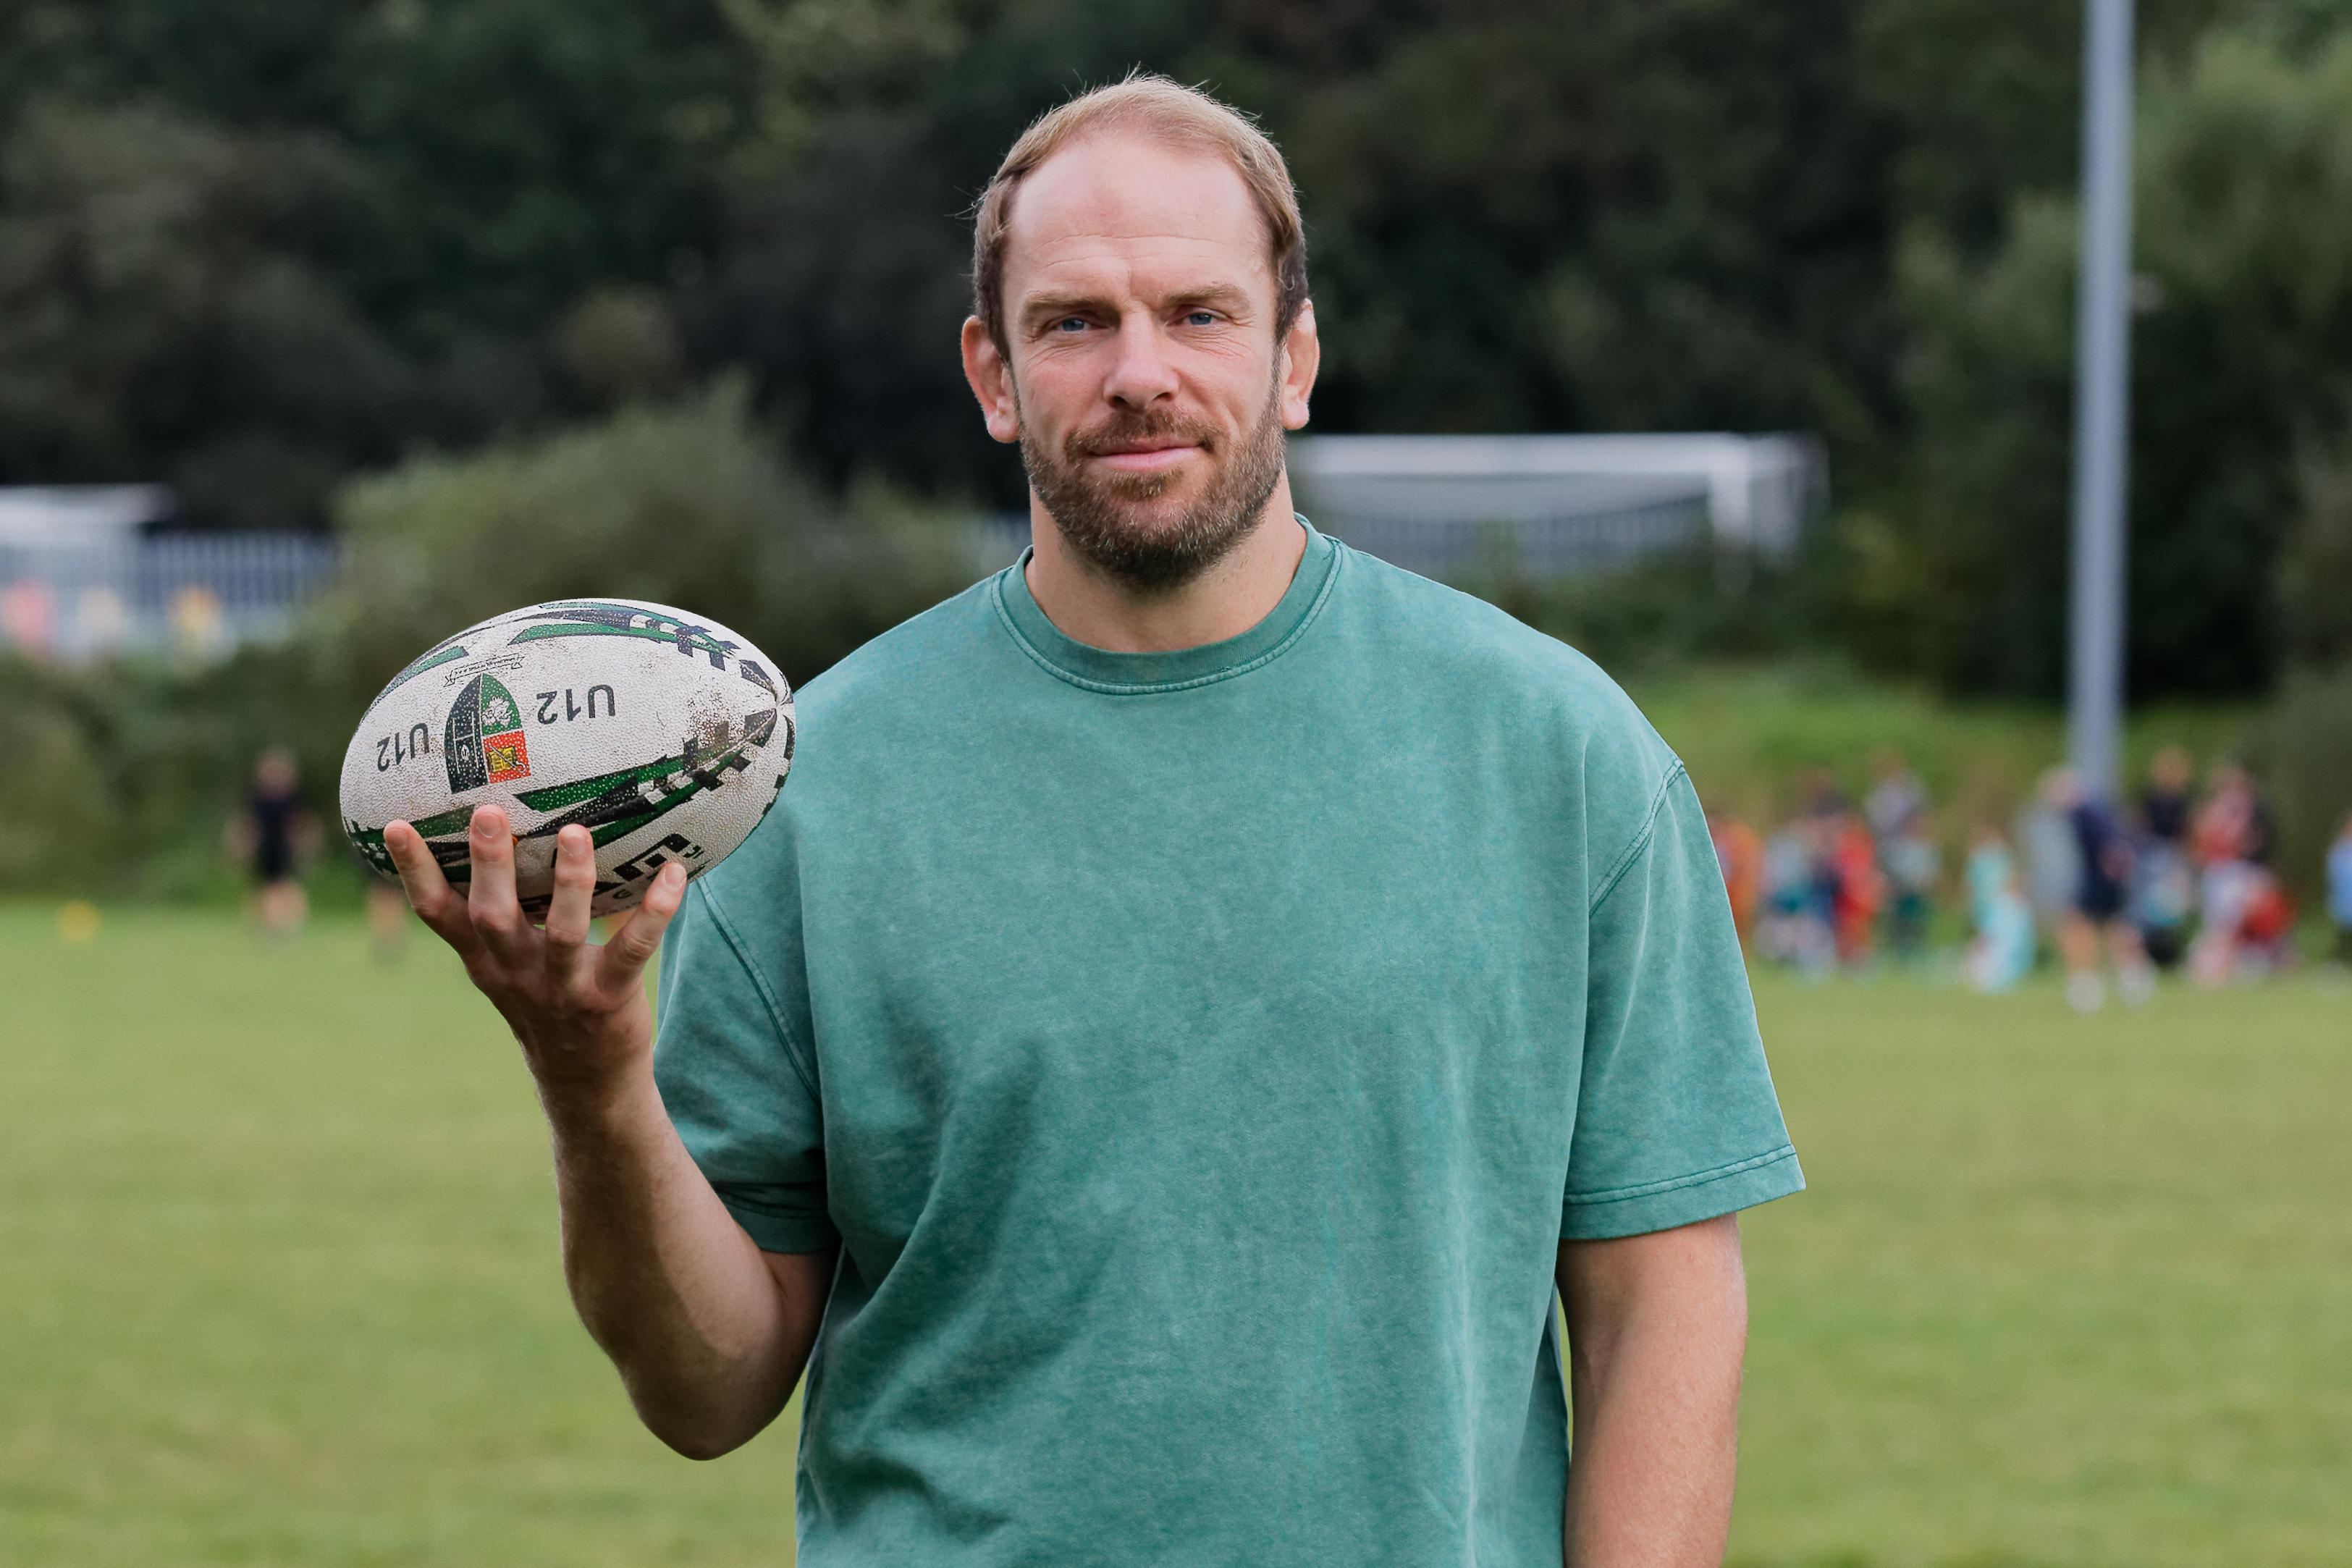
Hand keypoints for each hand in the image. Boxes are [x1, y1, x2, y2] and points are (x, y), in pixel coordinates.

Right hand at [383, 805, 686, 1100]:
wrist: (587, 1082)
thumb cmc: (547, 1000)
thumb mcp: (509, 964)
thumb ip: (501, 912)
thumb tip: (506, 829)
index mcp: (484, 959)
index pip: (437, 913)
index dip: (414, 871)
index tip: (395, 824)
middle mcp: (516, 972)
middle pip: (492, 916)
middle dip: (488, 865)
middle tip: (488, 813)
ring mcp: (562, 988)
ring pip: (563, 932)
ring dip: (570, 881)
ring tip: (574, 832)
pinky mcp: (609, 998)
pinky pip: (633, 949)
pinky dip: (655, 912)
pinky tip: (672, 873)